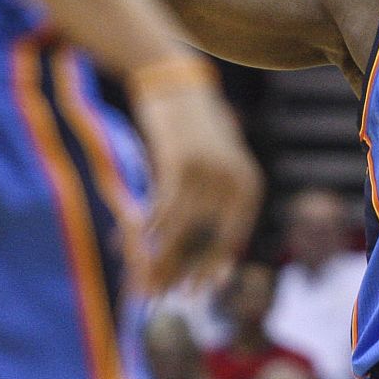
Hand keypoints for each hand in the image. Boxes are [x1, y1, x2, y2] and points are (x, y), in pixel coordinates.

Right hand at [130, 73, 263, 291]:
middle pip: (206, 242)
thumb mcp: (216, 163)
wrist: (174, 80)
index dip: (211, 269)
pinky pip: (161, 210)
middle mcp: (235, 182)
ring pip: (181, 233)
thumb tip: (198, 251)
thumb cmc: (193, 127)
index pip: (232, 240)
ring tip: (140, 282)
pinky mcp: (179, 164)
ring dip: (158, 261)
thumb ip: (215, 202)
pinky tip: (129, 244)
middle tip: (159, 297)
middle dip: (181, 273)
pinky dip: (144, 231)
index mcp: (250, 185)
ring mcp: (208, 173)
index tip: (195, 294)